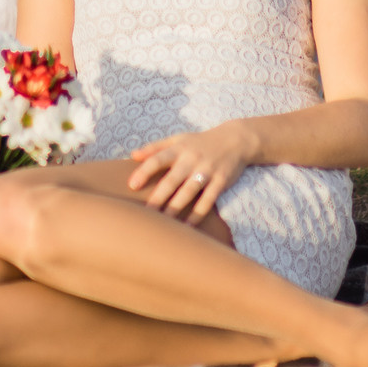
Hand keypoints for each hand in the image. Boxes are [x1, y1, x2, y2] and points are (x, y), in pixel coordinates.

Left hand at [126, 123, 256, 222]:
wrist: (235, 140)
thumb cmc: (200, 142)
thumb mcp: (178, 140)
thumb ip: (155, 148)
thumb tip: (132, 155)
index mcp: (178, 149)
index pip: (157, 159)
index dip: (144, 171)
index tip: (132, 185)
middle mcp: (191, 159)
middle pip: (172, 180)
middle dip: (158, 197)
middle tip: (145, 214)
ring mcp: (207, 170)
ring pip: (189, 192)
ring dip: (175, 208)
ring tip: (164, 225)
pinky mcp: (221, 181)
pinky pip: (208, 200)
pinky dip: (197, 214)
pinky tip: (188, 227)